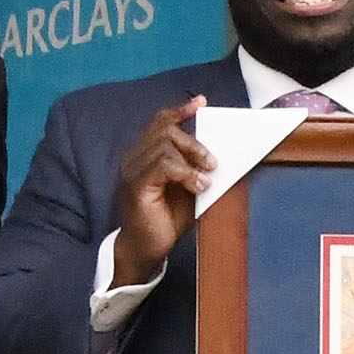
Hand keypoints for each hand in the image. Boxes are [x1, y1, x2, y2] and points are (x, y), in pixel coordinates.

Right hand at [109, 99, 213, 286]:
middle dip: (193, 141)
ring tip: (206, 176)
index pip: (160, 122)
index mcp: (145, 155)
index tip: (200, 103)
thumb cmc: (166, 221)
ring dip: (192, 158)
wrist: (146, 250)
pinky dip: (185, 172)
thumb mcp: (188, 190)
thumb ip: (196, 170)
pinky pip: (163, 165)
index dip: (180, 111)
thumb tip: (220, 156)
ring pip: (164, 145)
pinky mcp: (137, 185)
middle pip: (165, 130)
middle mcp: (135, 158)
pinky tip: (197, 186)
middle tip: (212, 162)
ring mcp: (133, 170)